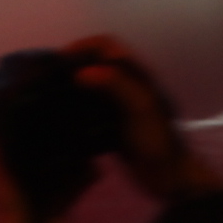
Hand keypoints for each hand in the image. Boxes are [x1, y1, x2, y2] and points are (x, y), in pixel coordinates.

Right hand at [63, 34, 222, 201]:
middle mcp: (129, 84)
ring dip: (75, 78)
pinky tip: (66, 109)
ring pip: (94, 79)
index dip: (84, 46)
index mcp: (139, 75)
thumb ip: (116, 84)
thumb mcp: (140, 108)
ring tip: (55, 87)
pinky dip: (78, 99)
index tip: (63, 59)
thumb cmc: (157, 140)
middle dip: (76, 60)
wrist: (168, 177)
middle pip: (98, 59)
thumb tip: (81, 72)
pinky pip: (92, 101)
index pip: (108, 45)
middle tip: (54, 73)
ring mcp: (121, 102)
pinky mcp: (114, 120)